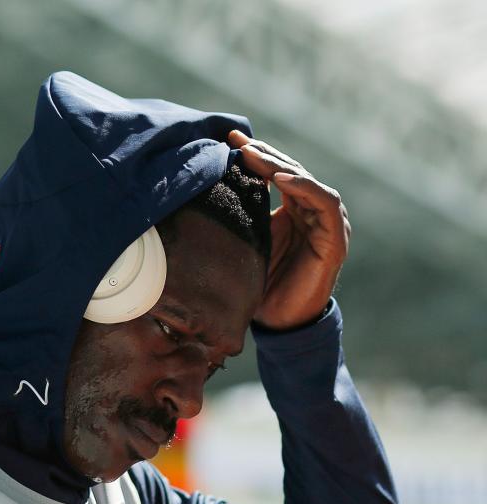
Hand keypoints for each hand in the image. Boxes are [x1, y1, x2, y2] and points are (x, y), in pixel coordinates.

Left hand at [228, 129, 350, 329]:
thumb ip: (240, 215)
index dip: (255, 155)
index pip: (276, 173)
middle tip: (236, 141)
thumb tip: (208, 187)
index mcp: (293, 210)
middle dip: (263, 153)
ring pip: (306, 181)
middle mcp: (312, 212)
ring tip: (253, 156)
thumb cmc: (260, 285)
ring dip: (279, 165)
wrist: (279, 322)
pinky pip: (325, 203)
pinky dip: (304, 187)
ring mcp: (327, 223)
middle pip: (290, 171)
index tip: (228, 140)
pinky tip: (279, 178)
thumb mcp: (246, 242)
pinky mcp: (335, 238)